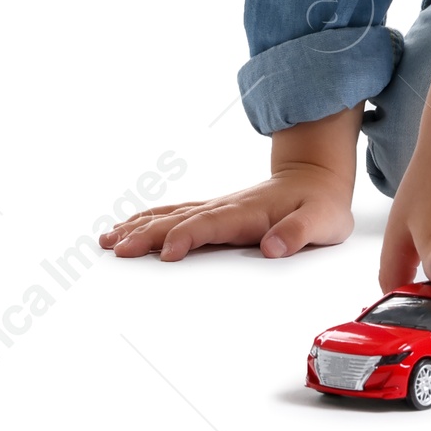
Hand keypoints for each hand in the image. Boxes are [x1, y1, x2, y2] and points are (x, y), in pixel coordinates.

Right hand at [101, 103, 361, 260]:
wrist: (318, 177)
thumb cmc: (320, 203)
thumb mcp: (322, 221)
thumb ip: (298, 233)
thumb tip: (273, 247)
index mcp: (247, 212)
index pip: (209, 224)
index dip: (186, 237)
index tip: (164, 253)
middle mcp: (226, 207)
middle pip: (179, 219)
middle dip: (146, 233)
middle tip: (116, 247)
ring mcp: (218, 207)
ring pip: (172, 214)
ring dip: (140, 225)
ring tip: (109, 238)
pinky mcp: (216, 211)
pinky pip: (176, 213)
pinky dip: (150, 219)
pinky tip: (131, 226)